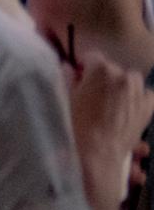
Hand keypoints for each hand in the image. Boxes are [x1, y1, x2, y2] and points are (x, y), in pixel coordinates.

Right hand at [68, 56, 153, 202]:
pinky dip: (138, 97)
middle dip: (102, 77)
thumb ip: (67, 77)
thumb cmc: (75, 124)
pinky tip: (127, 106)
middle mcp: (124, 76)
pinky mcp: (148, 108)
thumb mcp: (64, 97)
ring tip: (110, 99)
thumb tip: (69, 67)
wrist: (96, 154)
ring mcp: (139, 92)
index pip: (92, 56)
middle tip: (91, 92)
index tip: (77, 76)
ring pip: (131, 79)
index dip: (83, 66)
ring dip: (121, 85)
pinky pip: (146, 94)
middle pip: (112, 68)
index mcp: (101, 69)